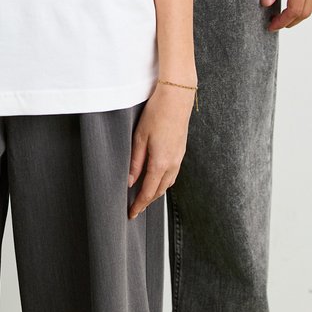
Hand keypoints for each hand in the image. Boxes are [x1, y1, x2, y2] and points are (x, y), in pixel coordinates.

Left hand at [127, 81, 194, 218]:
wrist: (177, 97)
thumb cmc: (157, 113)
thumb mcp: (140, 137)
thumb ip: (135, 162)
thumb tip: (129, 181)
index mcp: (160, 163)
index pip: (148, 192)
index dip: (139, 205)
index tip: (131, 214)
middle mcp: (173, 164)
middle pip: (159, 191)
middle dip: (147, 201)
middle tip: (135, 207)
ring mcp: (179, 158)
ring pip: (168, 183)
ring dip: (156, 191)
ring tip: (144, 194)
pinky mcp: (181, 150)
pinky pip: (173, 173)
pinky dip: (164, 181)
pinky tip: (157, 177)